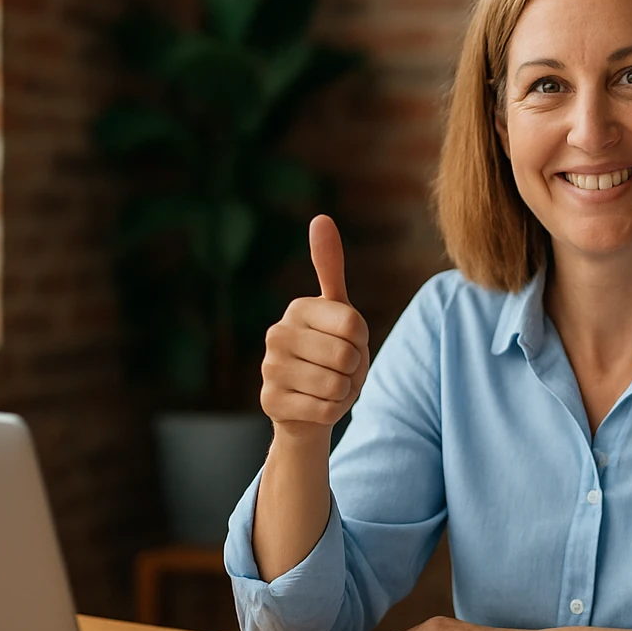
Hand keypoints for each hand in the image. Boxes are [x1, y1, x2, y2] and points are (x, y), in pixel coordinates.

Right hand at [260, 215, 370, 438]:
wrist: (307, 406)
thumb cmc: (330, 354)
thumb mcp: (337, 312)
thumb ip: (330, 267)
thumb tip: (321, 217)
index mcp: (298, 308)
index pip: (355, 325)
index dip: (362, 341)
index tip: (348, 343)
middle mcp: (277, 334)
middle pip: (347, 356)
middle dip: (353, 370)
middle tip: (338, 370)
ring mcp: (269, 369)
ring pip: (336, 385)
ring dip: (343, 392)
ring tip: (328, 387)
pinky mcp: (270, 402)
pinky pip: (325, 410)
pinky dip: (331, 412)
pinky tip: (315, 405)